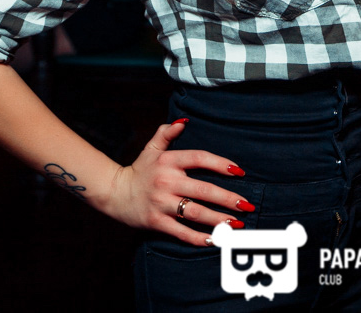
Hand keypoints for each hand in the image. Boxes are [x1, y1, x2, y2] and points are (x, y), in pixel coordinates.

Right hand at [101, 120, 250, 245]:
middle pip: (203, 189)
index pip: (200, 158)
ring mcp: (161, 203)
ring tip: (236, 223)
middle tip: (246, 205)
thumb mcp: (151, 148)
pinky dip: (198, 238)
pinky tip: (214, 240)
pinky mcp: (156, 221)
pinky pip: (181, 231)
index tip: (239, 171)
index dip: (220, 164)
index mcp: (168, 161)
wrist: (113, 192)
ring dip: (218, 219)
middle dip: (227, 198)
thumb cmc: (139, 170)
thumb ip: (167, 132)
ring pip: (195, 212)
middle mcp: (166, 181)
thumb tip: (184, 121)